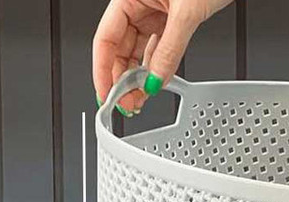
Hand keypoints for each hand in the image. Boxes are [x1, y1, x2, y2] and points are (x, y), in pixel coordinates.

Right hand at [92, 0, 232, 115]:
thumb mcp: (186, 13)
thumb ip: (170, 49)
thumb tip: (155, 79)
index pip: (105, 38)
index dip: (103, 69)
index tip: (106, 94)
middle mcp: (137, 4)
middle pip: (120, 49)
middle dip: (122, 79)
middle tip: (127, 104)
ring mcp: (154, 13)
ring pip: (138, 52)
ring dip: (138, 78)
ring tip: (139, 100)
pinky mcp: (170, 21)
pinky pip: (157, 49)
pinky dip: (156, 67)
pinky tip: (155, 83)